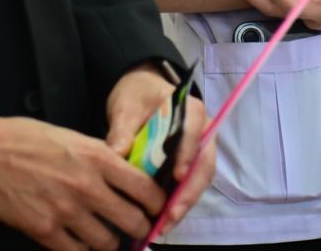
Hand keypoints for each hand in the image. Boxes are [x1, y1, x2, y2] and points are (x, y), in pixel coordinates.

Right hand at [0, 112, 162, 250]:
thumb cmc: (26, 138)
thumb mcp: (73, 137)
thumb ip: (100, 156)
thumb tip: (121, 171)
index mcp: (98, 158)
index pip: (144, 187)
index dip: (155, 202)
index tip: (156, 207)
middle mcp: (88, 186)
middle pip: (132, 220)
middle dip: (141, 228)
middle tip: (139, 229)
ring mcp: (67, 211)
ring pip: (107, 242)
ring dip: (112, 243)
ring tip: (110, 239)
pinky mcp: (45, 231)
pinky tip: (84, 246)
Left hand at [104, 66, 215, 229]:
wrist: (140, 94)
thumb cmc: (137, 96)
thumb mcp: (126, 107)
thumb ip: (123, 128)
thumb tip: (117, 152)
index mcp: (190, 110)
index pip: (194, 131)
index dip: (188, 154)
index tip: (177, 175)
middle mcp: (202, 132)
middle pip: (203, 163)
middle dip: (189, 191)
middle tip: (170, 214)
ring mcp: (197, 151)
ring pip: (199, 180)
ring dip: (184, 204)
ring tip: (163, 226)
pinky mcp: (188, 166)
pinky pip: (188, 187)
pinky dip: (177, 204)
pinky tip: (161, 222)